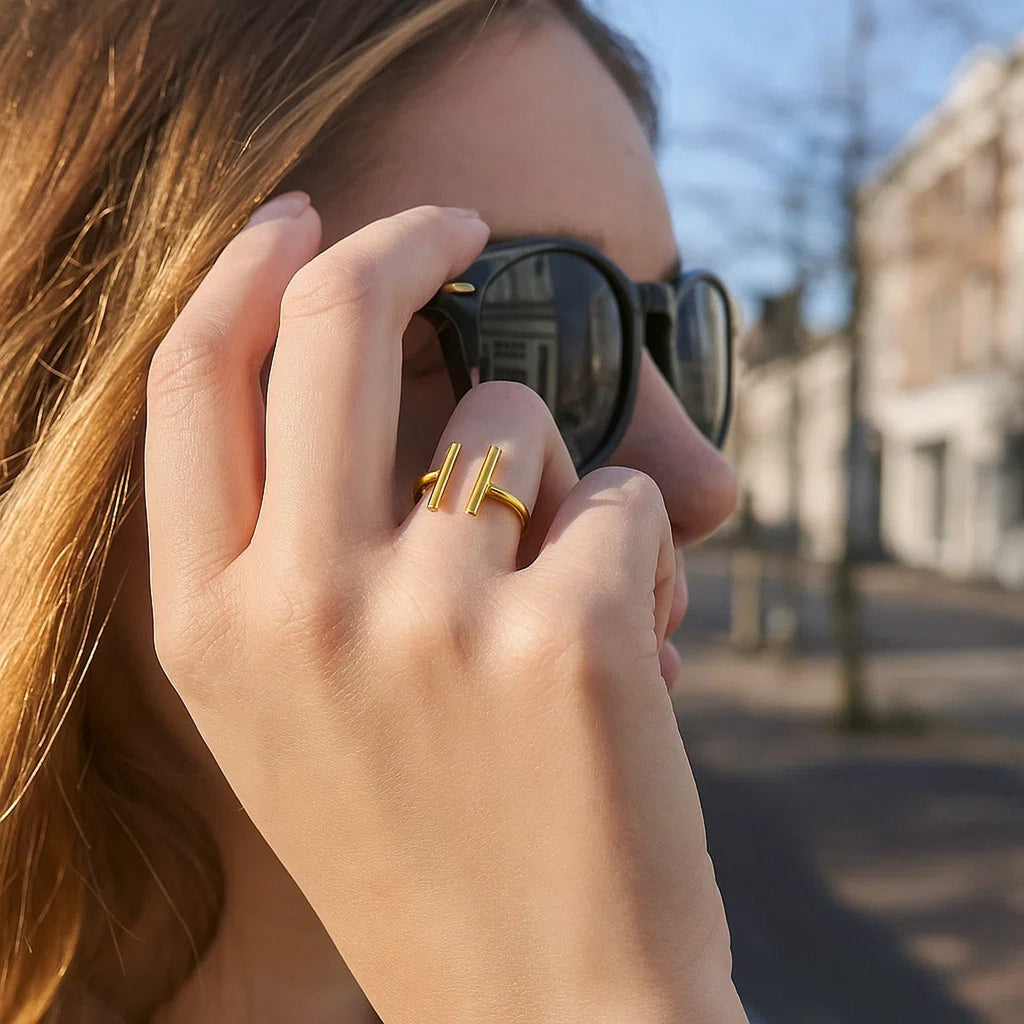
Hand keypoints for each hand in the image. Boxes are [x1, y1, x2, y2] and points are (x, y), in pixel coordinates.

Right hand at [144, 197, 744, 1022]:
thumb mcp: (295, 705)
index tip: (298, 212)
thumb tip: (364, 380)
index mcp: (212, 626)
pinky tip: (622, 654)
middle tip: (453, 221)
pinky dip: (635, 549)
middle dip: (397, 238)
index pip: (192, 382)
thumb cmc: (425, 842)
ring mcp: (433, 615)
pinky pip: (620, 497)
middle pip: (331, 324)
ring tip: (549, 604)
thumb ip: (294, 549)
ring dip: (549, 478)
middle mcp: (301, 606)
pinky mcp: (570, 632)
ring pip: (514, 419)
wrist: (548, 1006)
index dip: (240, 269)